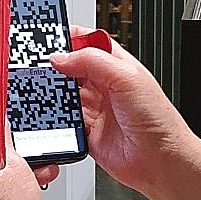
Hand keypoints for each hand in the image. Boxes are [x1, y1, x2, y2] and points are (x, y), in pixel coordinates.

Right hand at [48, 26, 198, 199]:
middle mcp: (104, 85)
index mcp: (116, 65)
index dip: (68, 38)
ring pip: (63, 95)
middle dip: (55, 67)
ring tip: (46, 91)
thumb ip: (92, 61)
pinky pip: (62, 122)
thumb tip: (60, 58)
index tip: (48, 40)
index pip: (87, 42)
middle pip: (70, 68)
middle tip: (41, 67)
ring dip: (53, 93)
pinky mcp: (86, 131)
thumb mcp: (126, 78)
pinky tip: (54, 115)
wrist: (160, 160)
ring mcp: (94, 108)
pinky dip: (54, 119)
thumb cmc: (157, 120)